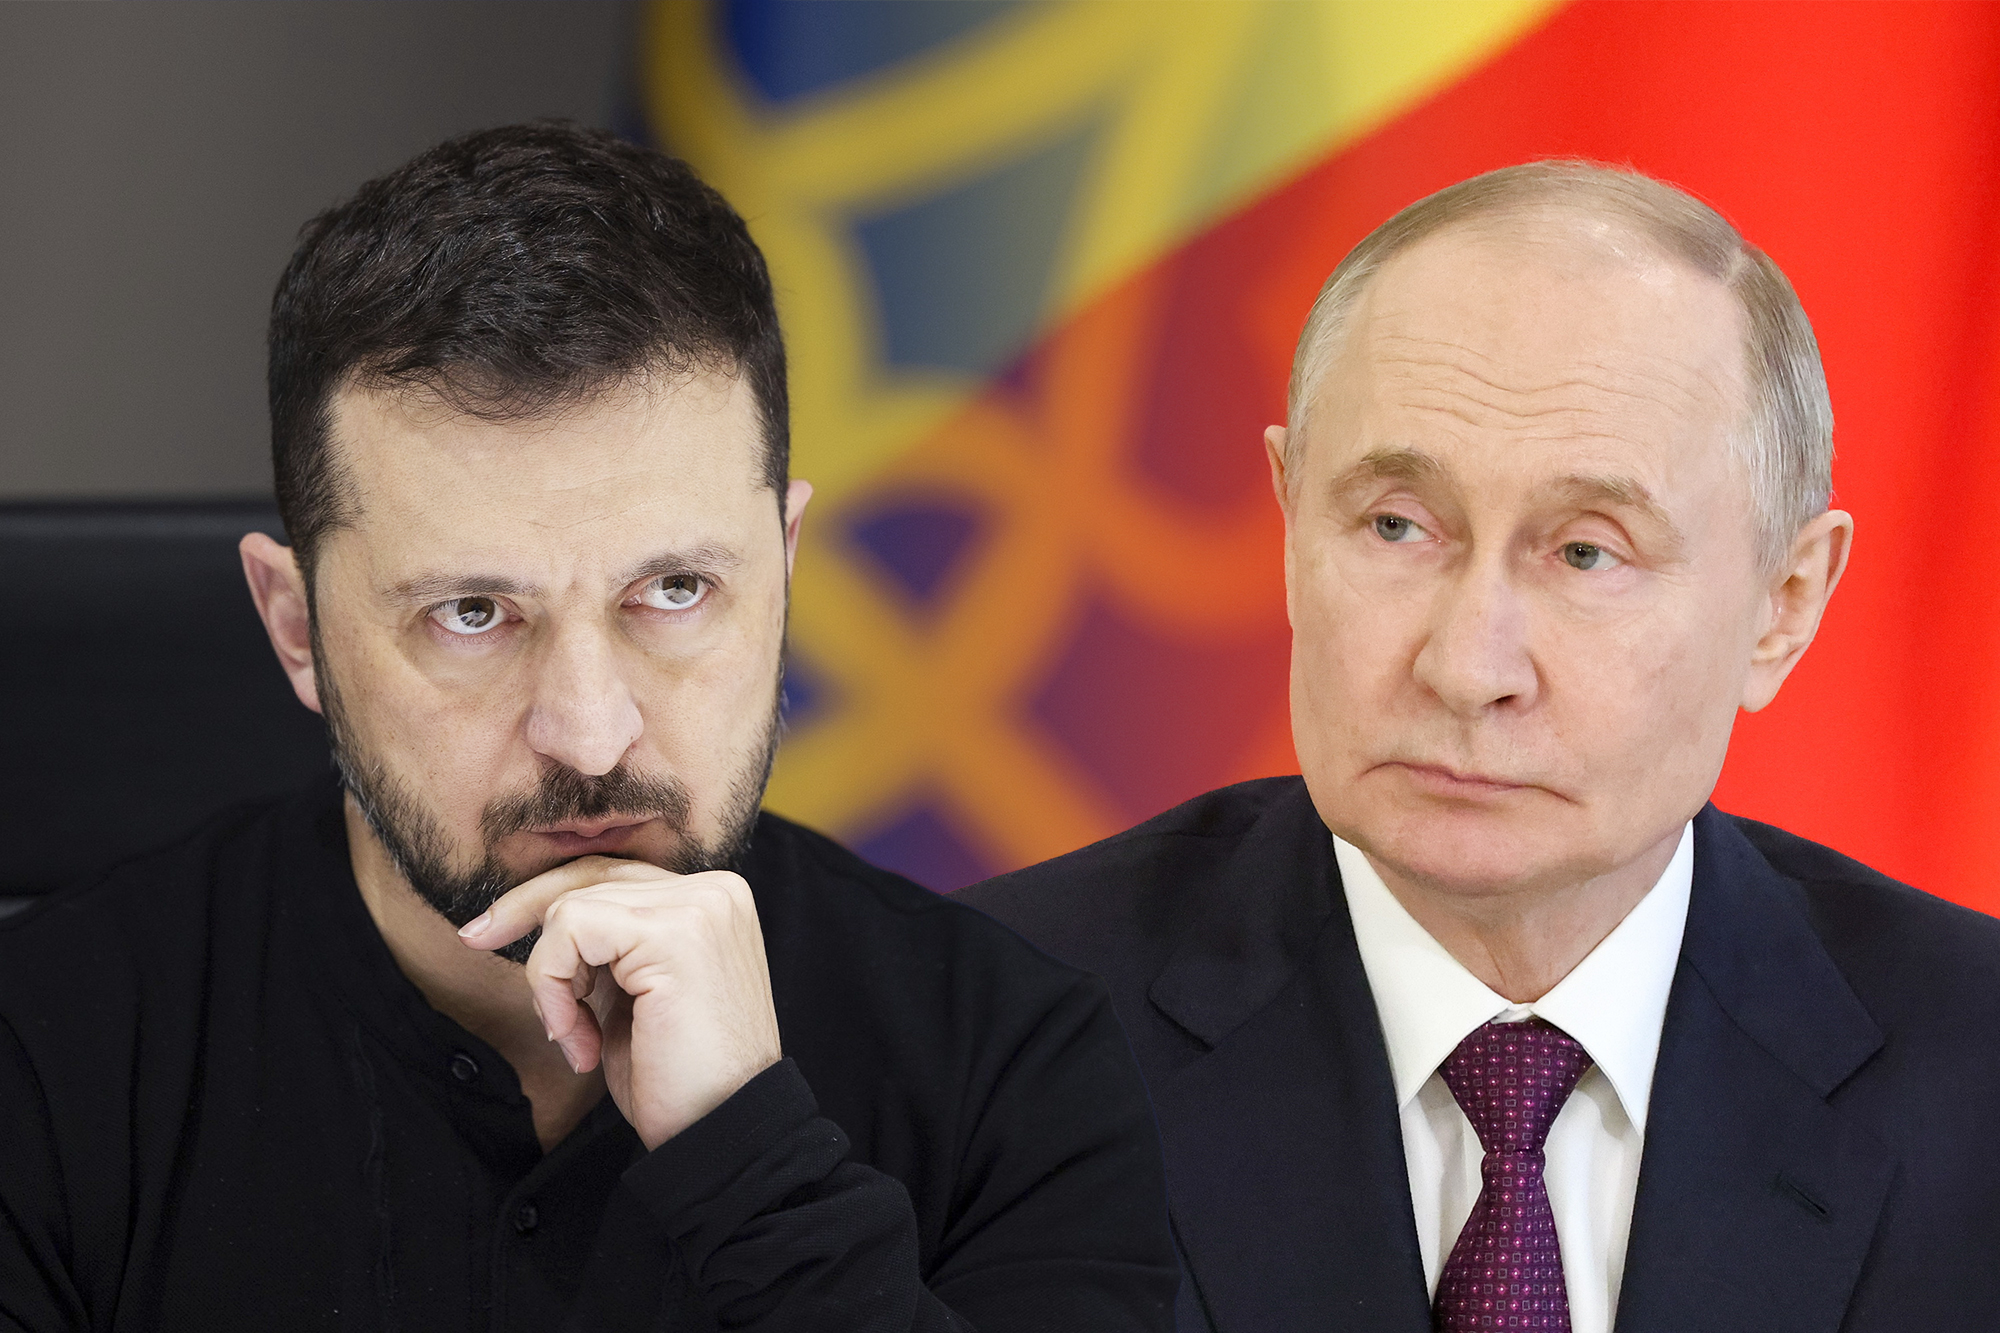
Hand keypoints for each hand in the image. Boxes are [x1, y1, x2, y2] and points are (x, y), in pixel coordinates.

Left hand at [457, 857, 782, 1148]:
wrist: (718, 1137)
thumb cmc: (678, 1081)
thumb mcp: (636, 995)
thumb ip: (609, 947)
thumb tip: (539, 912)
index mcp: (713, 902)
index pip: (613, 874)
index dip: (546, 900)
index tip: (489, 931)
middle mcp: (715, 891)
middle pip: (589, 874)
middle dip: (524, 914)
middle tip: (473, 941)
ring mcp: (700, 907)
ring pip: (572, 905)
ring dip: (552, 980)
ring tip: (577, 1039)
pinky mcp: (675, 933)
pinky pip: (571, 929)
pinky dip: (555, 987)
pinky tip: (582, 1042)